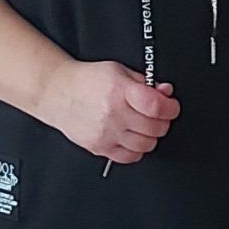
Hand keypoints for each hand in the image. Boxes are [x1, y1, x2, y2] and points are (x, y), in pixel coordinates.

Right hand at [39, 58, 180, 163]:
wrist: (58, 93)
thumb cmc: (86, 81)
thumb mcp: (118, 71)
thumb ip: (144, 83)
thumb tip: (165, 93)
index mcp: (120, 91)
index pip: (156, 106)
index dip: (171, 108)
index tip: (171, 106)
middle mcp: (113, 114)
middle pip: (155, 128)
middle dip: (162, 121)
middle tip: (157, 115)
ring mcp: (107, 133)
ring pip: (145, 145)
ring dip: (150, 136)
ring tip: (144, 126)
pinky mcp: (100, 147)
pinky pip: (129, 157)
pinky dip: (136, 150)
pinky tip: (132, 138)